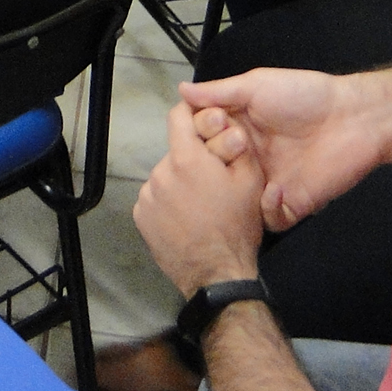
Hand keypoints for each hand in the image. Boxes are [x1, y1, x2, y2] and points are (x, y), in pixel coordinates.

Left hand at [134, 100, 266, 293]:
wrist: (218, 274)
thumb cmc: (237, 226)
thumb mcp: (251, 180)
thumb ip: (236, 143)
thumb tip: (224, 122)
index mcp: (185, 158)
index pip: (179, 116)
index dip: (193, 116)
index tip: (203, 125)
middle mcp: (159, 172)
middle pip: (176, 152)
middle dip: (192, 159)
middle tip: (212, 180)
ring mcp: (147, 196)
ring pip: (165, 176)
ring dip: (179, 183)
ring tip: (199, 205)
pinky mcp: (140, 217)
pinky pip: (155, 198)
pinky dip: (167, 203)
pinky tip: (185, 218)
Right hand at [180, 68, 383, 231]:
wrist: (354, 118)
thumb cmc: (306, 96)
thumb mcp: (257, 85)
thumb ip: (219, 91)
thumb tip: (182, 90)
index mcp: (239, 130)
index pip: (204, 141)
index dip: (197, 137)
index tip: (203, 128)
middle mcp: (250, 159)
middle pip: (215, 173)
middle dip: (212, 166)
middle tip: (226, 150)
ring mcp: (269, 183)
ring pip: (237, 202)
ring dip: (235, 193)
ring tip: (243, 174)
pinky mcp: (291, 204)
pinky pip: (270, 219)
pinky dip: (268, 210)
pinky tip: (275, 189)